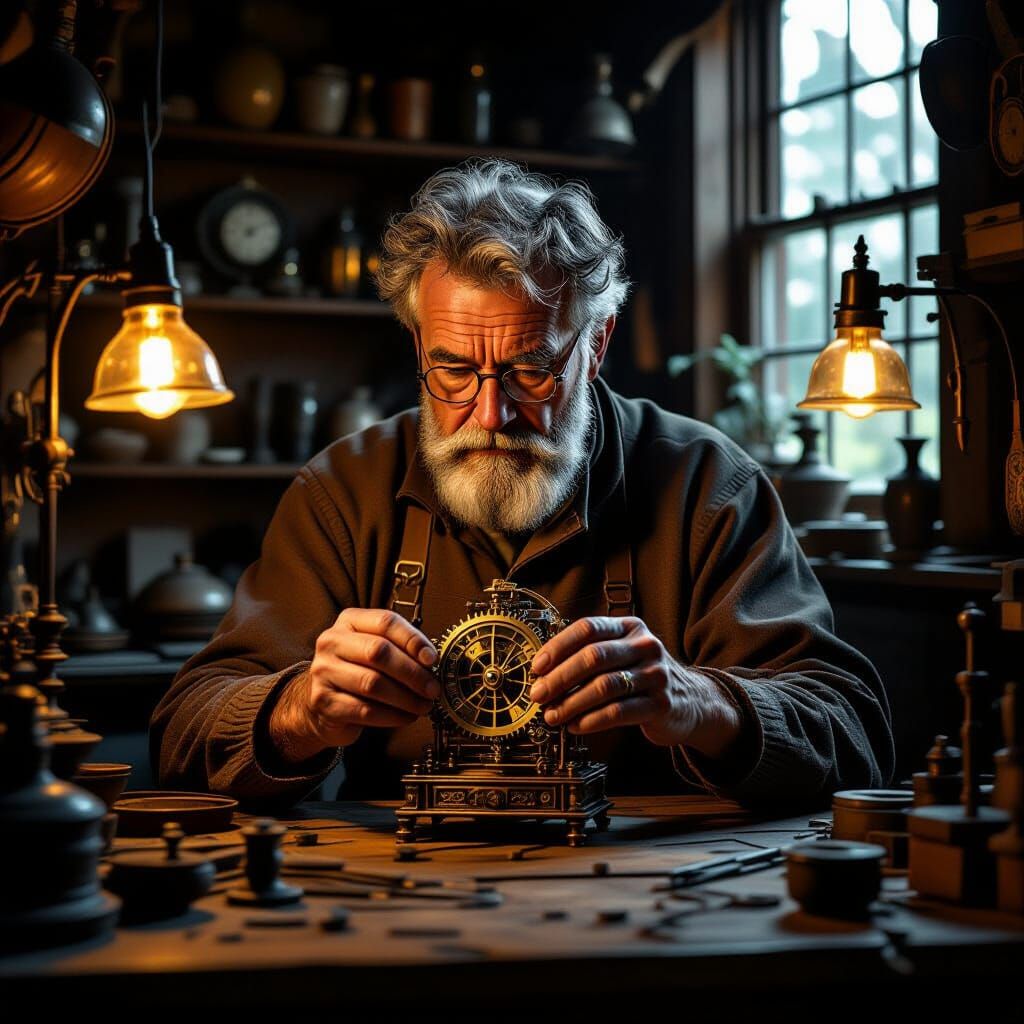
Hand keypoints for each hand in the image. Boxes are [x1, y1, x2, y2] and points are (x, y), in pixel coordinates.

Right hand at [270, 608, 438, 763]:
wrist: (322, 704)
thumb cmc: (358, 671)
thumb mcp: (375, 650)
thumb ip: (400, 648)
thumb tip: (430, 661)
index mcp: (349, 621)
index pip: (385, 622)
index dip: (413, 640)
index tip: (432, 659)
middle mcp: (332, 642)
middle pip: (378, 652)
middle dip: (412, 673)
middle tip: (433, 688)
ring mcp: (324, 671)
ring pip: (372, 683)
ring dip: (406, 698)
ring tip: (424, 705)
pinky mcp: (323, 702)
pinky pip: (364, 710)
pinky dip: (392, 715)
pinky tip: (407, 717)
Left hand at [528, 616, 741, 757]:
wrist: (691, 701)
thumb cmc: (644, 677)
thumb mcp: (624, 655)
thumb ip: (591, 655)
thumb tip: (544, 672)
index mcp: (630, 628)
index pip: (588, 628)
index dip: (558, 646)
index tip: (537, 666)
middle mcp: (645, 646)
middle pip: (594, 657)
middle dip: (560, 677)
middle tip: (539, 694)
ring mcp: (655, 675)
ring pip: (604, 687)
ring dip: (571, 703)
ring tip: (553, 715)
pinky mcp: (660, 704)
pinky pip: (618, 712)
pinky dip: (591, 721)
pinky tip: (576, 726)